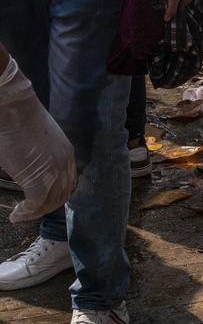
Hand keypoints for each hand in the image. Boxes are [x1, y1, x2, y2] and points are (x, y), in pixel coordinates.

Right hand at [0, 56, 76, 222]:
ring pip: (50, 202)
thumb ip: (40, 155)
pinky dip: (27, 213)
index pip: (68, 182)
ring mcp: (54, 171)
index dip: (55, 195)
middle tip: (28, 212)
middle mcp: (65, 163)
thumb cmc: (19, 119)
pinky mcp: (38, 178)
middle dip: (46, 206)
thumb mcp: (38, 139)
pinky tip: (15, 214)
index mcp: (67, 153)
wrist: (13, 108)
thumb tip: (29, 164)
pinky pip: (36, 203)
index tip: (40, 201)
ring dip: (36, 212)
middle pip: (62, 195)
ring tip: (20, 215)